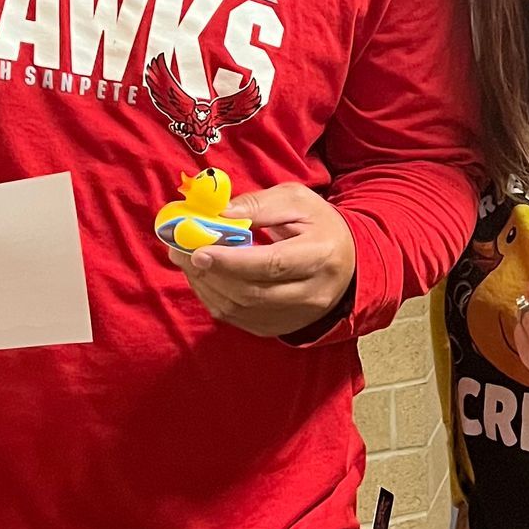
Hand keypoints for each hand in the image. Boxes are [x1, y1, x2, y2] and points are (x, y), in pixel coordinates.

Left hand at [163, 182, 355, 338]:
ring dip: (205, 284)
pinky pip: (238, 319)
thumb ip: (258, 205)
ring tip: (185, 259)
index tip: (199, 249)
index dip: (232, 260)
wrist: (348, 263)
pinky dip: (214, 297)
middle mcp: (312, 293)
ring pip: (240, 309)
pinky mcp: (281, 327)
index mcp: (321, 255)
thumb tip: (220, 215)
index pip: (273, 264)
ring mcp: (297, 316)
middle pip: (252, 291)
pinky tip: (203, 276)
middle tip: (179, 249)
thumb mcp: (297, 200)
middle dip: (209, 271)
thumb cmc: (318, 226)